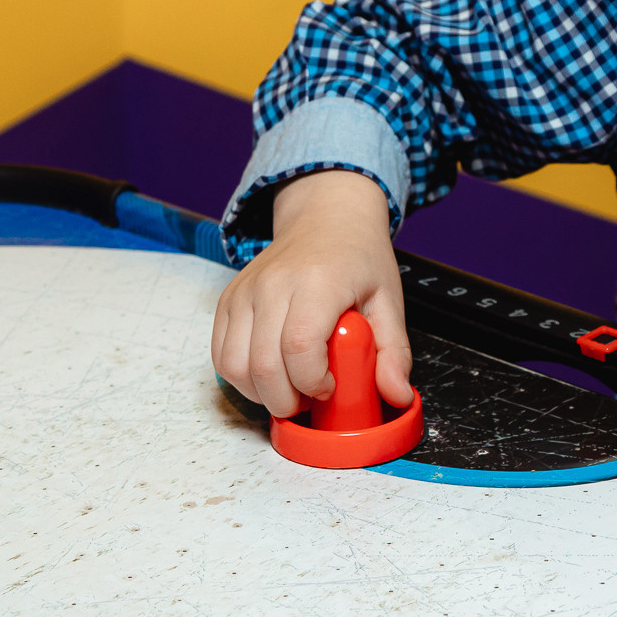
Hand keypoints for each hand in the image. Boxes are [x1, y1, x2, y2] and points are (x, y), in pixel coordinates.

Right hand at [211, 170, 411, 417]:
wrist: (325, 216)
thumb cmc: (358, 258)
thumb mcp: (389, 300)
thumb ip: (394, 351)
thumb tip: (396, 395)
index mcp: (317, 282)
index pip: (300, 347)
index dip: (313, 383)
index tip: (330, 387)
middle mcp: (273, 284)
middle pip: (263, 365)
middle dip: (287, 401)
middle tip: (310, 399)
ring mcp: (244, 291)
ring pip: (234, 366)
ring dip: (260, 393)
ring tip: (288, 388)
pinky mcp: (228, 299)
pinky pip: (221, 354)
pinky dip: (241, 377)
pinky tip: (268, 374)